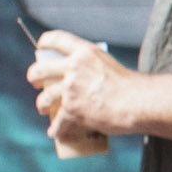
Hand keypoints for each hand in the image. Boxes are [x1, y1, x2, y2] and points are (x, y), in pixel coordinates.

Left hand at [25, 30, 124, 157]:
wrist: (138, 102)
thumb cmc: (130, 86)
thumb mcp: (108, 65)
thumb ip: (90, 67)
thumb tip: (77, 80)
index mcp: (85, 52)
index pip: (57, 39)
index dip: (45, 42)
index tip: (40, 46)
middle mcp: (74, 67)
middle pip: (41, 69)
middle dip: (34, 76)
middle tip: (35, 81)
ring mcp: (71, 88)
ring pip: (45, 97)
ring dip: (41, 104)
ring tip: (42, 108)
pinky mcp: (72, 109)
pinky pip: (58, 121)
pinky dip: (56, 128)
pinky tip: (54, 132)